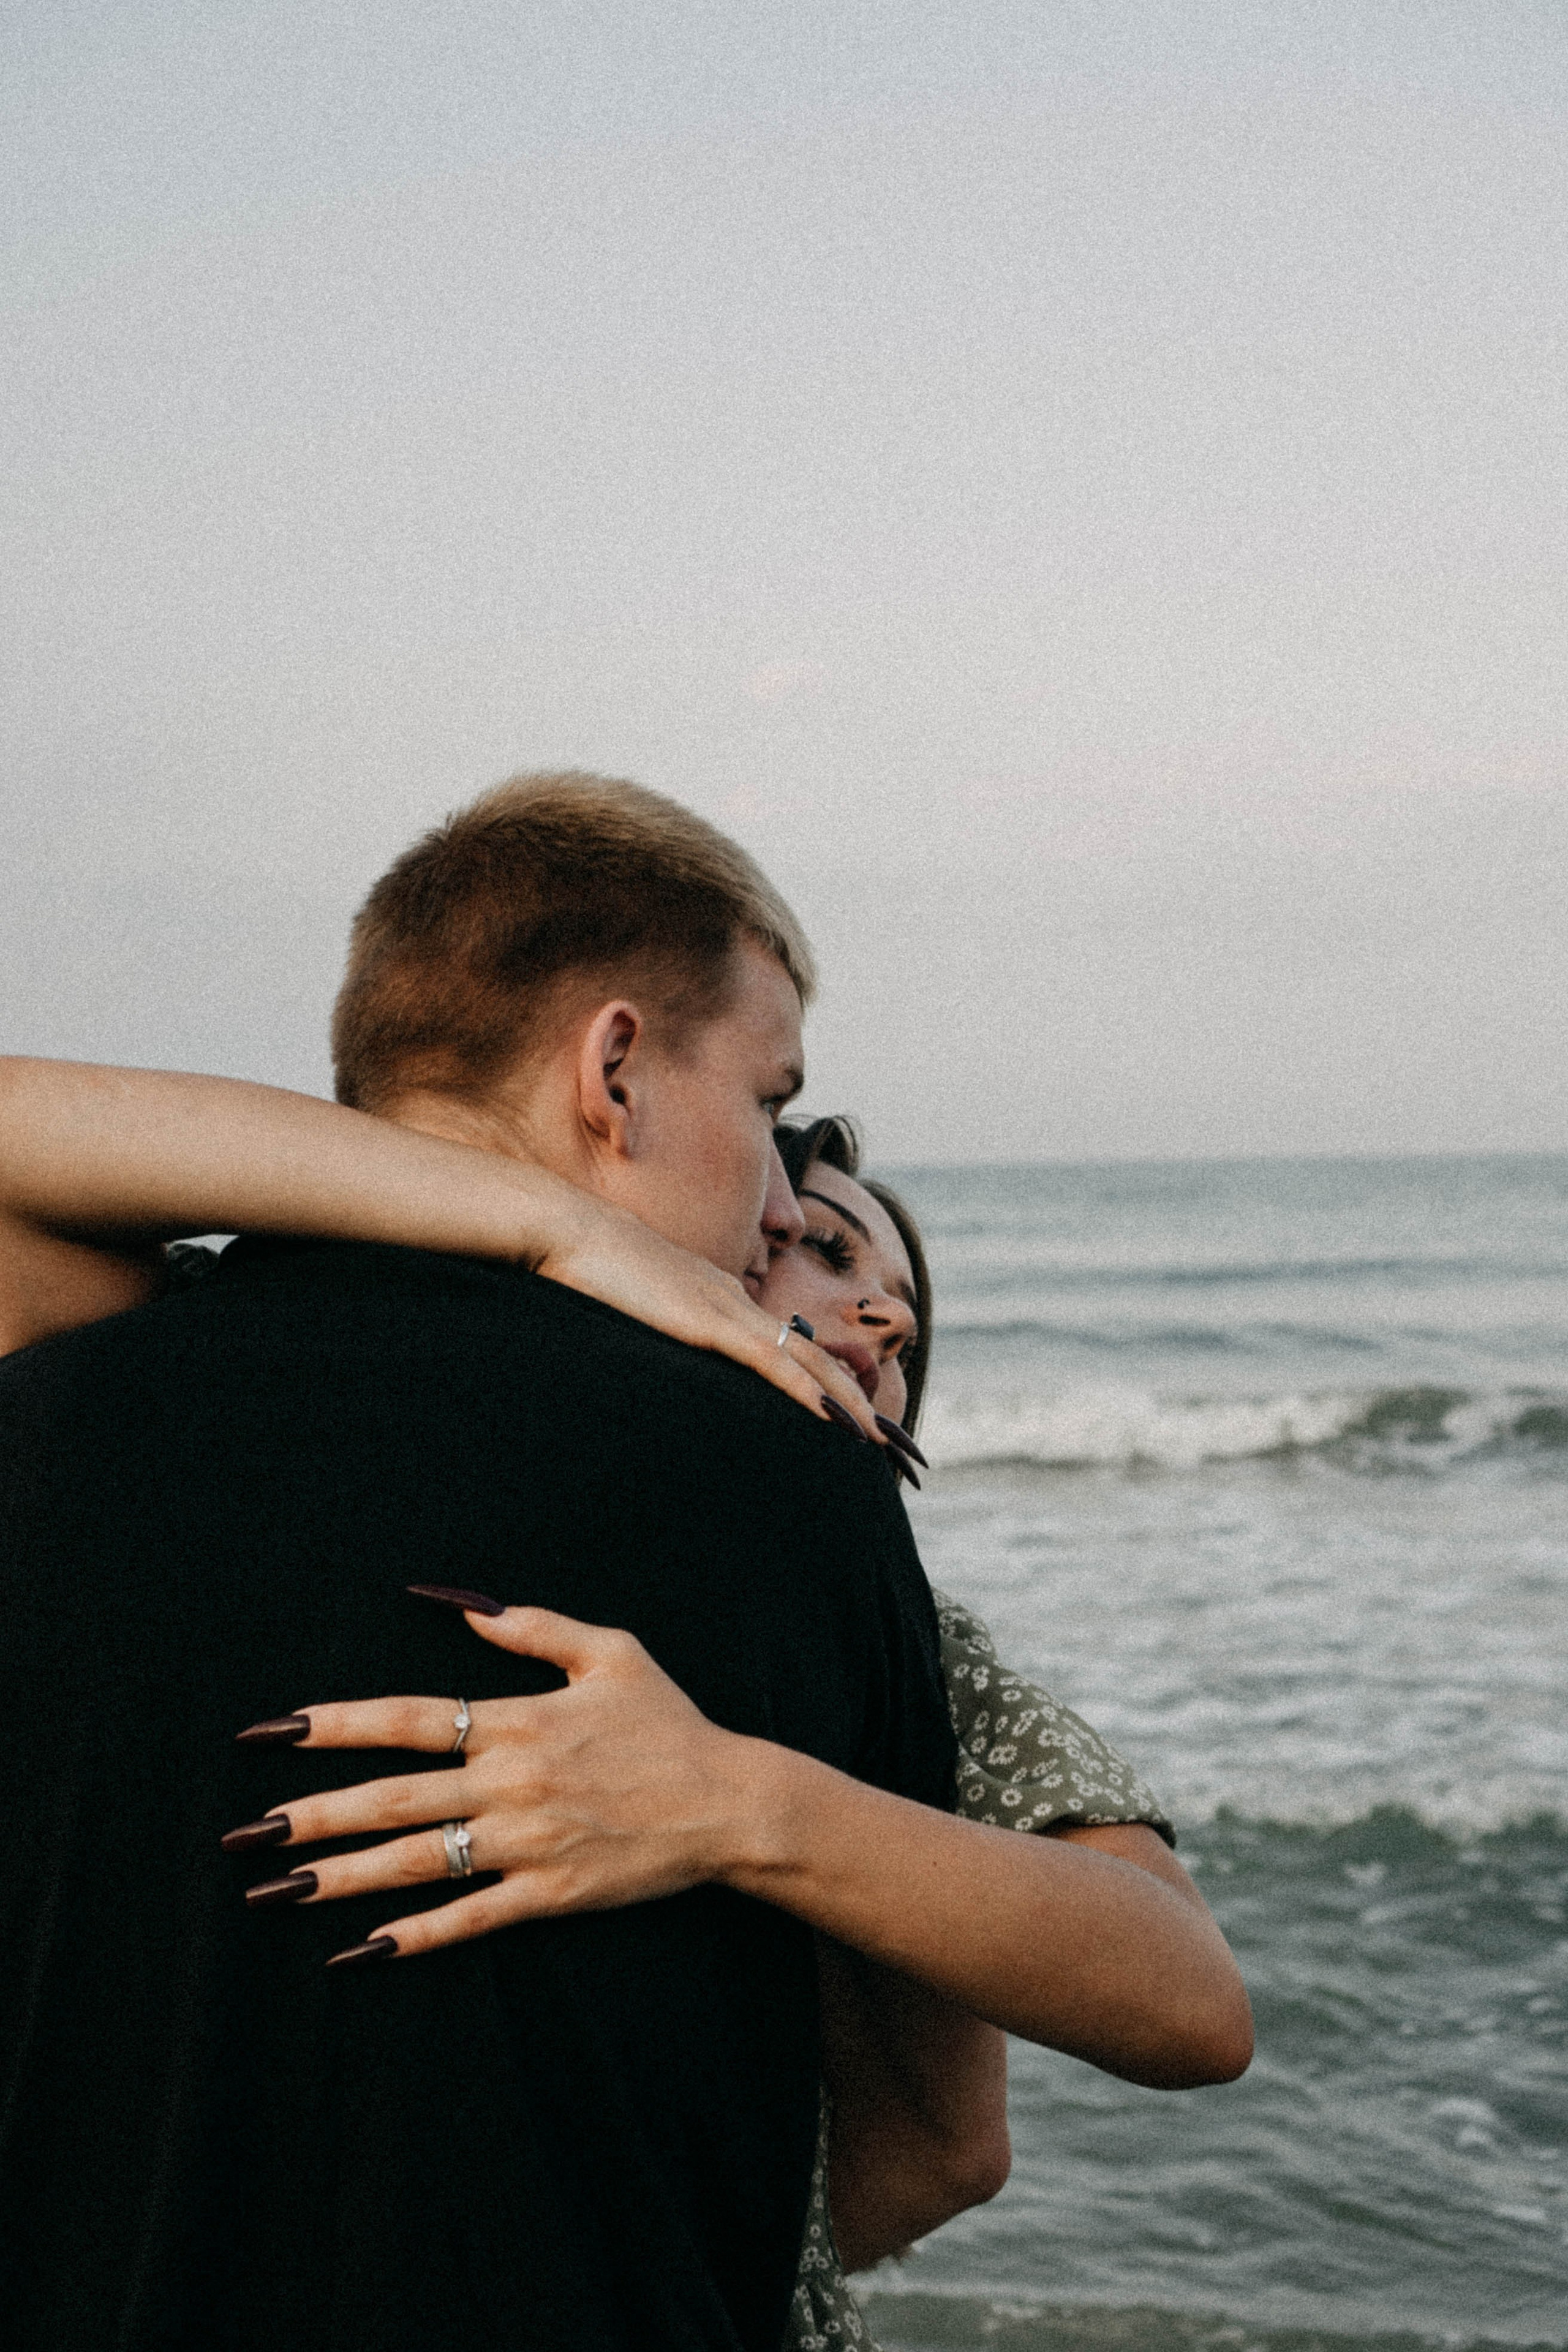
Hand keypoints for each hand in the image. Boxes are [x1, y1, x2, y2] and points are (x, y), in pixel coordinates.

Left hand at [228, 1601, 767, 1960]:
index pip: (407, 1720)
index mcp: (518, 1721)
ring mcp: (530, 1843)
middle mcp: (513, 1782)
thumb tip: (458, 1603)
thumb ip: (532, 1627)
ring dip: (343, 1877)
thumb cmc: (671, 1724)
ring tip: (279, 1890)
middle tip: (247, 1834)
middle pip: (394, 1798)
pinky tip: (360, 1949)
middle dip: (313, 1815)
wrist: (731, 1802)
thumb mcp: (611, 1652)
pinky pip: (472, 1919)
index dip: (334, 1725)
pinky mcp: (551, 1895)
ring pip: (420, 1861)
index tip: (271, 1732)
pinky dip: (415, 1936)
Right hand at [534, 1195, 883, 1440]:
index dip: (827, 1383)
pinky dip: (805, 1390)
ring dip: (847, 1403)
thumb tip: (662, 1363)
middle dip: (857, 1400)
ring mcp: (726, 1309)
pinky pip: (770, 1362)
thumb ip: (659, 1330)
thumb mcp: (636, 1310)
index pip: (789, 1347)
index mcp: (722, 1302)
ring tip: (879, 1440)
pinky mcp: (708, 1321)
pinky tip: (830, 1416)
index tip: (852, 1419)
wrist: (569, 1232)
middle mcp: (737, 1303)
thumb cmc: (591, 1273)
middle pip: (815, 1355)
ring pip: (805, 1361)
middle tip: (891, 1443)